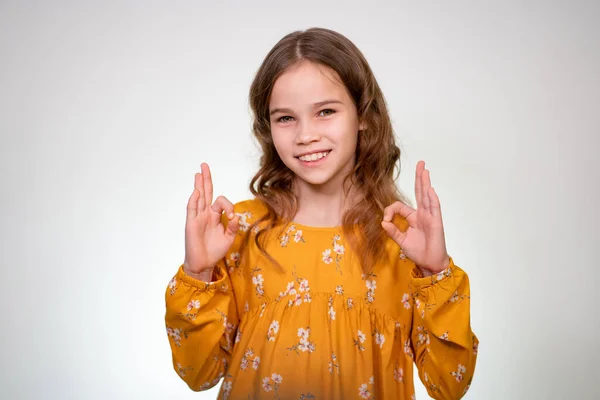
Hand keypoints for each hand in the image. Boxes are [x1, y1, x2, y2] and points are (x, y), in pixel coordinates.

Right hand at [183, 163, 239, 280]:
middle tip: (204, 165)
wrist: (204, 263)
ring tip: (198, 173)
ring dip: (199, 185)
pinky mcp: (191, 224)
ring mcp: (198, 217)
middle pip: (206, 192)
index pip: (221, 202)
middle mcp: (206, 214)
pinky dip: (194, 200)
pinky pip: (192, 209)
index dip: (228, 205)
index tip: (232, 216)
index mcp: (215, 216)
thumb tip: (235, 215)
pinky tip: (196, 191)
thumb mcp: (229, 237)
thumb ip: (233, 226)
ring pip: (198, 197)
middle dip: (206, 179)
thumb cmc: (215, 250)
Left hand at [381, 161, 449, 275]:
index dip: (390, 210)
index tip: (385, 220)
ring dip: (426, 183)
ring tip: (425, 171)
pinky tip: (430, 190)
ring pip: (427, 197)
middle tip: (421, 163)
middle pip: (420, 192)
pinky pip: (435, 209)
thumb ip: (393, 231)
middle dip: (419, 178)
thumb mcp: (401, 241)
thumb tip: (383, 222)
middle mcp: (422, 214)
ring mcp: (430, 217)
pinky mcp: (436, 223)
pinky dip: (432, 199)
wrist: (430, 264)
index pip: (400, 206)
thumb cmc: (418, 252)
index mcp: (413, 217)